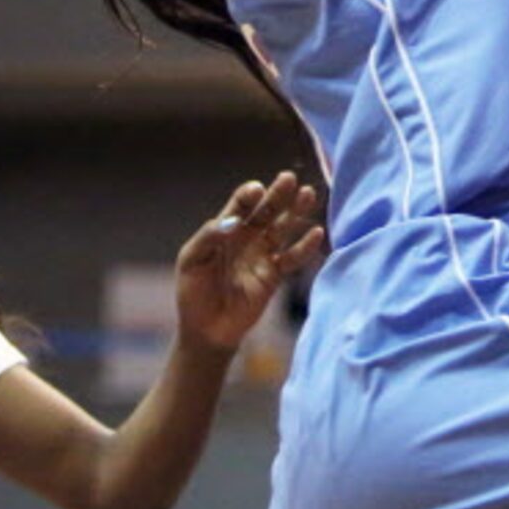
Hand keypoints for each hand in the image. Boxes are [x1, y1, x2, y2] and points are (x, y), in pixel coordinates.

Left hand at [175, 170, 326, 352]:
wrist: (206, 330)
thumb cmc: (193, 293)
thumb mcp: (192, 261)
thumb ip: (209, 238)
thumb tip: (233, 220)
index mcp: (224, 230)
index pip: (240, 206)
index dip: (249, 196)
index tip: (257, 190)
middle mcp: (246, 238)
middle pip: (265, 211)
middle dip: (277, 195)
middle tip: (289, 178)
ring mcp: (262, 256)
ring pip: (282, 229)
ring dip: (295, 212)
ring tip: (308, 194)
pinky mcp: (274, 275)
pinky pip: (292, 258)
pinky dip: (304, 247)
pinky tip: (316, 232)